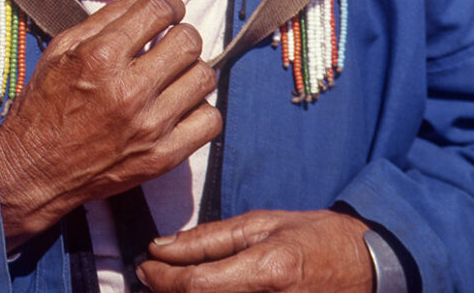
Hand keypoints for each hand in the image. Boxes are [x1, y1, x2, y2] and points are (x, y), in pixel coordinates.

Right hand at [0, 0, 219, 247]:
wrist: (34, 170)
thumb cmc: (44, 104)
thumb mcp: (63, 48)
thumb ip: (110, 15)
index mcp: (101, 57)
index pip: (159, 11)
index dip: (169, 4)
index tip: (168, 10)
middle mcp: (129, 90)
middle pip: (189, 41)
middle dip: (181, 33)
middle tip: (169, 41)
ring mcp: (149, 127)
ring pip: (204, 78)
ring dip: (191, 70)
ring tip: (173, 75)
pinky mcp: (162, 157)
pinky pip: (209, 121)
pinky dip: (200, 110)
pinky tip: (179, 106)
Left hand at [137, 209, 372, 291]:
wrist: (366, 267)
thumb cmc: (315, 237)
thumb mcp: (262, 224)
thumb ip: (210, 239)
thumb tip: (162, 247)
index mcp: (268, 271)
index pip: (197, 285)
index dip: (162, 279)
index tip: (144, 265)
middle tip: (152, 275)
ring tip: (172, 284)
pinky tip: (201, 292)